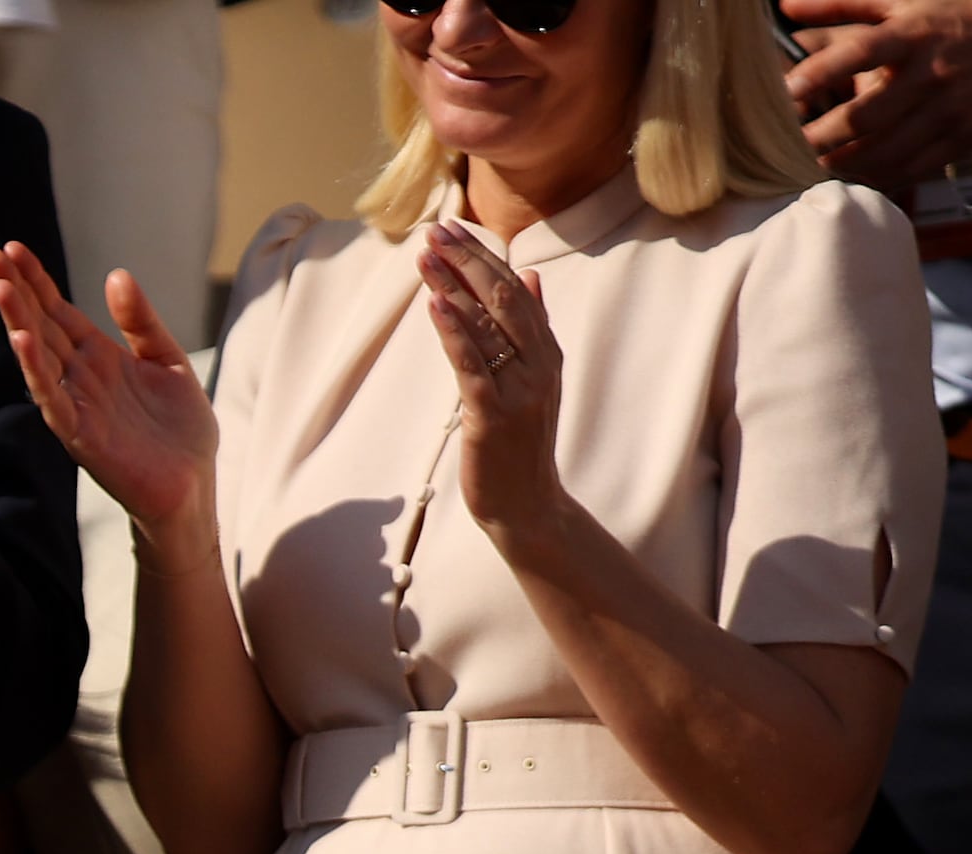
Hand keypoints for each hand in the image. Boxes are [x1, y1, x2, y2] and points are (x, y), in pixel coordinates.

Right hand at [0, 242, 214, 537]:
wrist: (192, 486)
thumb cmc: (179, 430)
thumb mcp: (168, 359)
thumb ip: (140, 321)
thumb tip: (115, 275)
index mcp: (98, 357)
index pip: (56, 310)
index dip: (34, 279)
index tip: (10, 247)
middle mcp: (79, 377)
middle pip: (40, 325)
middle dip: (14, 290)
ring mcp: (76, 404)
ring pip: (38, 356)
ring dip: (16, 321)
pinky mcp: (81, 434)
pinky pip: (52, 398)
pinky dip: (35, 370)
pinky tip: (22, 340)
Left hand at [416, 225, 574, 560]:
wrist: (528, 507)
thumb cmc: (519, 446)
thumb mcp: (532, 382)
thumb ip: (533, 329)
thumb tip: (528, 276)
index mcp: (546, 352)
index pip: (514, 291)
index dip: (484, 257)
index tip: (454, 228)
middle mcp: (538, 364)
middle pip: (502, 298)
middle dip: (467, 260)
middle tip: (435, 229)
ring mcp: (519, 389)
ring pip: (485, 324)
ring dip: (453, 284)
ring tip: (425, 254)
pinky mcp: (492, 414)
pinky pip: (471, 364)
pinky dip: (454, 330)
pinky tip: (435, 302)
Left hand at [782, 0, 971, 193]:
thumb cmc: (955, 17)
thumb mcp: (905, 0)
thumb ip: (843, 4)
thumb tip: (786, 6)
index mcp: (910, 35)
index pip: (859, 52)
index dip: (821, 72)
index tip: (786, 91)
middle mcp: (926, 75)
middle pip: (863, 116)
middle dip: (819, 138)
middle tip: (786, 150)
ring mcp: (945, 109)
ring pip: (883, 150)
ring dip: (842, 165)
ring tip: (812, 169)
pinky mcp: (962, 136)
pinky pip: (912, 167)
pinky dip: (878, 178)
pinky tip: (854, 179)